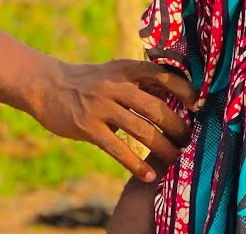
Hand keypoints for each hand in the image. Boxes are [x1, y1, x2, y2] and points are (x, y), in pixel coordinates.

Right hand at [29, 59, 197, 182]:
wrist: (47, 85)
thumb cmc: (89, 81)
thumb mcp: (114, 72)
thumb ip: (139, 81)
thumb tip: (176, 95)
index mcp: (126, 69)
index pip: (163, 75)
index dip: (184, 90)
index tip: (198, 105)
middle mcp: (115, 85)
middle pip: (156, 107)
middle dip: (177, 126)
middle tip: (188, 139)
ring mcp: (101, 106)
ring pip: (141, 130)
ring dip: (162, 147)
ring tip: (175, 158)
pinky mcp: (88, 127)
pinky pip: (117, 148)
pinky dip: (135, 164)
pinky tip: (147, 175)